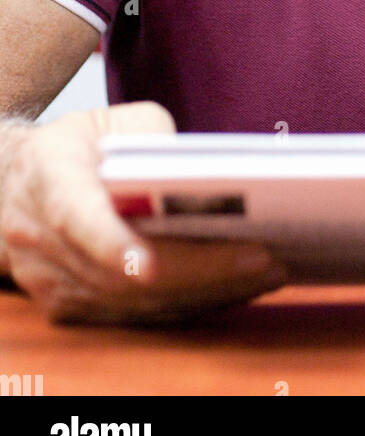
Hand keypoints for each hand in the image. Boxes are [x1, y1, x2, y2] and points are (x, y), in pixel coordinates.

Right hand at [0, 102, 288, 323]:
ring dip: (206, 293)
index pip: (77, 217)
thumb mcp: (112, 119)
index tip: (148, 265)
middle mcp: (44, 240)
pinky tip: (237, 289)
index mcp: (51, 180)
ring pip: (133, 304)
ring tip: (269, 273)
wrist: (17, 185)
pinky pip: (135, 316)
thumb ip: (154, 137)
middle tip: (263, 258)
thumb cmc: (78, 144)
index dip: (111, 244)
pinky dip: (189, 305)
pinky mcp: (71, 307)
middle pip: (121, 274)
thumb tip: (202, 175)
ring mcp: (53, 282)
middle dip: (198, 269)